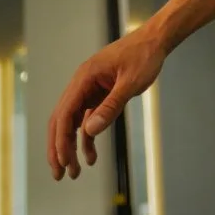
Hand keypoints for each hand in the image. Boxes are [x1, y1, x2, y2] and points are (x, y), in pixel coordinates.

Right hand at [47, 25, 166, 181]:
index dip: (61, 140)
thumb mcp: (130, 82)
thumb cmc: (144, 56)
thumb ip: (111, 106)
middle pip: (62, 120)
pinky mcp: (99, 94)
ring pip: (73, 122)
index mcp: (84, 77)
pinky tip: (91, 156)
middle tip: (60, 175)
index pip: (64, 113)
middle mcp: (82, 83)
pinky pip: (88, 119)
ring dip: (71, 147)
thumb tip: (89, 131)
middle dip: (59, 148)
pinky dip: (87, 138)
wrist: (156, 40)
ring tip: (75, 172)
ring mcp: (90, 89)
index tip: (63, 163)